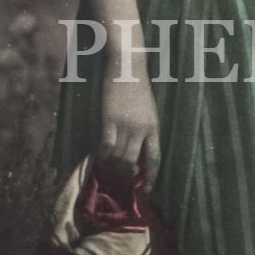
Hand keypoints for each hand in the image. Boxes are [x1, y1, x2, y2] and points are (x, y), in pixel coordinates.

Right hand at [97, 63, 160, 179]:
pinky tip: (99, 156)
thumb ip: (145, 128)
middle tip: (119, 177)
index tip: (147, 188)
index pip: (155, 157)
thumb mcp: (148, 110)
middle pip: (133, 161)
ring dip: (112, 165)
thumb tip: (138, 148)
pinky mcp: (110, 120)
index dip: (151, 175)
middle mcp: (142, 129)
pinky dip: (102, 154)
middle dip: (126, 172)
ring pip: (119, 156)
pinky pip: (106, 145)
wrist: (127, 66)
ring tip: (107, 168)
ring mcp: (126, 125)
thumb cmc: (137, 86)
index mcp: (154, 127)